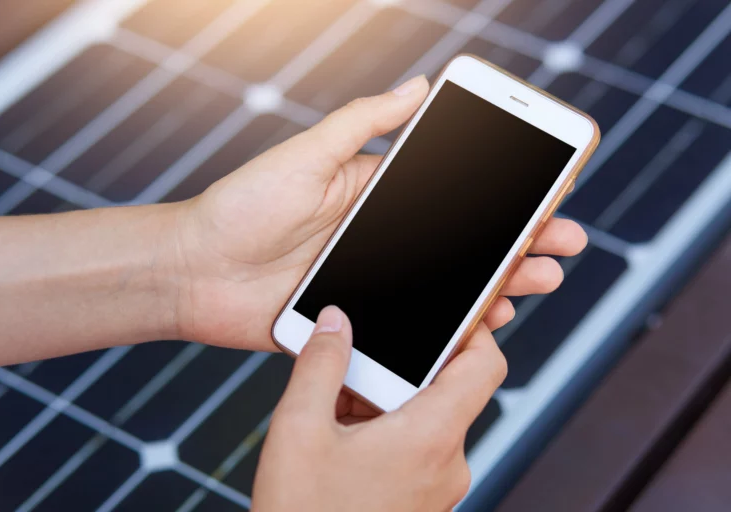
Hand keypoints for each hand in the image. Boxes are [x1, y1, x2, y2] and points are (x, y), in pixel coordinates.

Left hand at [171, 75, 586, 349]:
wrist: (192, 272)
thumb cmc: (241, 207)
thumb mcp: (305, 156)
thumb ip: (364, 125)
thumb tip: (418, 85)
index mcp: (375, 199)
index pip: (453, 197)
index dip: (501, 198)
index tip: (547, 191)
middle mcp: (383, 243)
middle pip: (463, 244)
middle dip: (518, 242)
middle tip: (565, 243)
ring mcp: (374, 286)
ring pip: (449, 288)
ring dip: (499, 284)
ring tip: (539, 281)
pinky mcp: (357, 324)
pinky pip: (414, 330)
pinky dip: (453, 329)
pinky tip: (486, 324)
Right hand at [252, 306, 505, 510]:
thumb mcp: (299, 429)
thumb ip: (320, 364)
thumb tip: (336, 322)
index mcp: (430, 438)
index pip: (485, 365)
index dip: (473, 329)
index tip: (446, 311)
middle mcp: (446, 464)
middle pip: (444, 389)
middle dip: (398, 370)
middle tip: (354, 366)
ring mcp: (436, 487)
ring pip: (423, 418)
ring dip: (383, 402)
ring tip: (335, 410)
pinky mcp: (421, 501)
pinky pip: (414, 448)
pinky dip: (383, 431)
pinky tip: (339, 437)